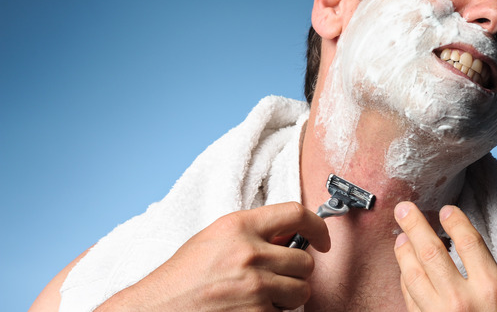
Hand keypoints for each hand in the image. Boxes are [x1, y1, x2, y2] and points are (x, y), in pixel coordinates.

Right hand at [97, 202, 329, 311]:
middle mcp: (250, 253)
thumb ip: (253, 233)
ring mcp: (254, 287)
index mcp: (239, 226)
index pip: (296, 213)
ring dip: (288, 297)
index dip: (317, 227)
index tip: (322, 240)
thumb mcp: (215, 240)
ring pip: (301, 291)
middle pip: (305, 261)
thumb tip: (292, 237)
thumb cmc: (182, 277)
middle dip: (295, 273)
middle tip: (274, 279)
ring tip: (259, 297)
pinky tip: (248, 310)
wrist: (155, 310)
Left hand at [393, 201, 496, 311]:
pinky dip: (405, 284)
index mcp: (495, 292)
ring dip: (404, 253)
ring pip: (412, 276)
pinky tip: (406, 274)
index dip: (455, 221)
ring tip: (400, 238)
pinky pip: (410, 303)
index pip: (468, 242)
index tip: (447, 210)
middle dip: (415, 226)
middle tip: (405, 208)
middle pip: (431, 252)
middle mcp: (462, 302)